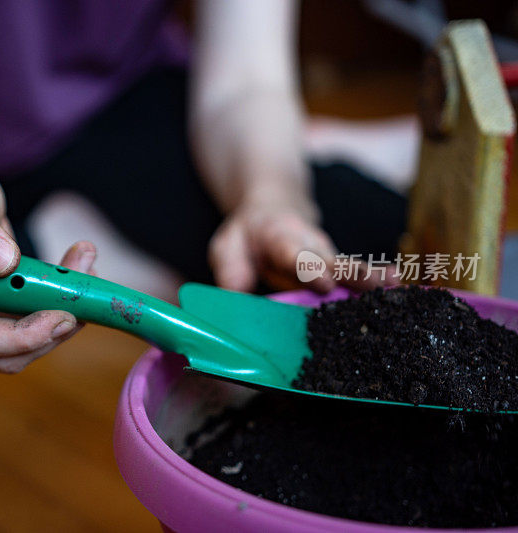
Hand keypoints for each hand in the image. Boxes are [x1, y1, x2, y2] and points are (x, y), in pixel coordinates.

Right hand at [0, 164, 96, 371]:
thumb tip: (0, 262)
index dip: (20, 337)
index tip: (64, 316)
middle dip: (49, 330)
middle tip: (87, 293)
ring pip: (19, 351)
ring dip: (58, 319)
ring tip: (83, 271)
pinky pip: (24, 337)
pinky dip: (53, 312)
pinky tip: (72, 277)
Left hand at [209, 204, 398, 293]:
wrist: (271, 212)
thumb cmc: (247, 236)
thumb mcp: (227, 245)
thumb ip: (230, 268)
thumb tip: (237, 291)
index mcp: (278, 237)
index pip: (292, 252)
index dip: (308, 267)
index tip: (323, 281)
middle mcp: (308, 244)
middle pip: (330, 260)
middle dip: (350, 274)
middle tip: (373, 286)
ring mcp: (326, 255)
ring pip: (348, 268)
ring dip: (370, 279)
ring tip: (395, 287)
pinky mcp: (336, 267)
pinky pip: (355, 276)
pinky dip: (379, 280)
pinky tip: (402, 286)